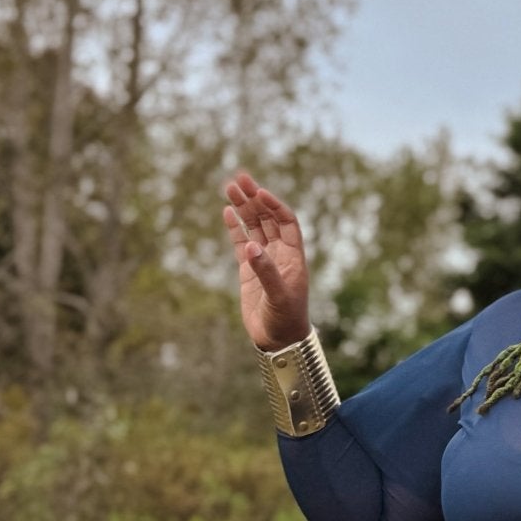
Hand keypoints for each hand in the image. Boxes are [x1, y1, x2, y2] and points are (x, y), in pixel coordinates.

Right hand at [221, 169, 312, 351]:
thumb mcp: (278, 296)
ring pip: (253, 227)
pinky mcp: (248, 271)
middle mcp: (279, 254)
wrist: (279, 341)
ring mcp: (263, 260)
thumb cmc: (286, 320)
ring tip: (229, 187)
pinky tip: (227, 212)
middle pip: (267, 218)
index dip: (274, 206)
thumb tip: (250, 247)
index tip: (259, 192)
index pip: (286, 222)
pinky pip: (241, 243)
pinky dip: (234, 228)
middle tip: (239, 178)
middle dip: (255, 198)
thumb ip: (265, 271)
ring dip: (243, 208)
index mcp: (293, 256)